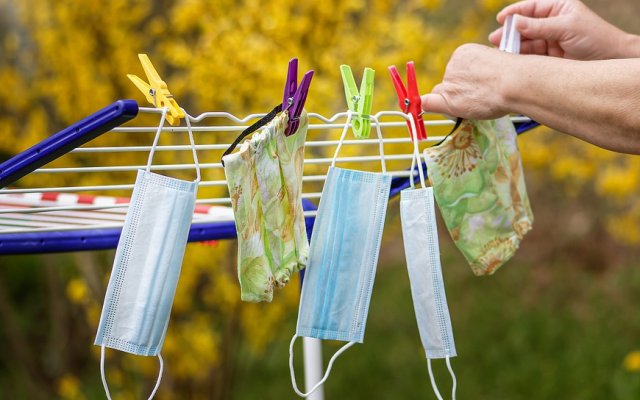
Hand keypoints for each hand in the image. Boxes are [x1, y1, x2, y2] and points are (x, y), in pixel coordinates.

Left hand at [421, 44, 510, 119]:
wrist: (515, 82)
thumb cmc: (514, 75)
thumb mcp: (495, 62)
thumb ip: (480, 71)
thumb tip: (478, 81)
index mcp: (464, 52)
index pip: (456, 70)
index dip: (465, 81)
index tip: (476, 86)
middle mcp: (453, 64)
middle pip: (448, 83)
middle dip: (457, 92)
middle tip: (479, 97)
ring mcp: (449, 81)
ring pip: (443, 95)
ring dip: (454, 102)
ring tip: (479, 102)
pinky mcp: (448, 97)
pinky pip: (429, 102)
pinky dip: (427, 106)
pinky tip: (422, 109)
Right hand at [488, 0, 634, 59]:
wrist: (611, 60)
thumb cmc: (595, 38)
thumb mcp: (566, 27)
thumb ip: (539, 26)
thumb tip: (515, 22)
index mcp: (558, 8)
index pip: (531, 7)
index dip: (514, 12)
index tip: (501, 19)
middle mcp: (551, 23)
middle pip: (524, 26)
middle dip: (509, 32)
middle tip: (495, 39)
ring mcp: (549, 40)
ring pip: (525, 42)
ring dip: (512, 47)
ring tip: (500, 52)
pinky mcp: (548, 57)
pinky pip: (530, 56)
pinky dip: (520, 58)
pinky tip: (511, 61)